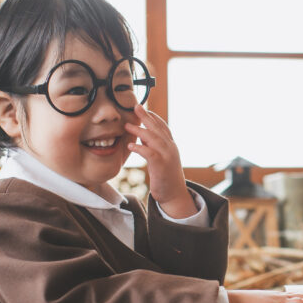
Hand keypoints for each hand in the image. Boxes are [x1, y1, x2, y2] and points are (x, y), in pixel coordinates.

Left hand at [125, 103, 195, 217]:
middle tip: (136, 106)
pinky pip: (149, 153)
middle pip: (158, 128)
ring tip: (127, 126)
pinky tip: (130, 145)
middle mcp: (170, 148)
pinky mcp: (161, 165)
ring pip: (153, 138)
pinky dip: (140, 148)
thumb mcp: (159, 158)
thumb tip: (141, 135)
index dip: (153, 117)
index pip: (162, 127)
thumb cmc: (165, 177)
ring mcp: (167, 156)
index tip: (144, 109)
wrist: (174, 195)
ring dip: (140, 130)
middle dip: (147, 116)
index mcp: (170, 145)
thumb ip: (152, 146)